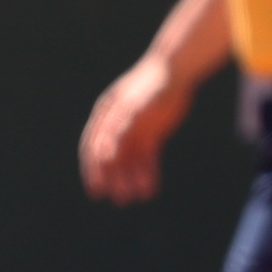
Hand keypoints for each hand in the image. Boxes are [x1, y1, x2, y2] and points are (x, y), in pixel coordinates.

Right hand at [79, 57, 190, 202]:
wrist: (179, 70)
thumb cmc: (153, 86)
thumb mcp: (135, 109)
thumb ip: (119, 131)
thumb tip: (103, 156)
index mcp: (105, 117)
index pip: (93, 149)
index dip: (93, 171)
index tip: (97, 191)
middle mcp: (117, 126)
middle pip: (112, 159)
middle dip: (115, 180)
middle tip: (120, 200)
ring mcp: (135, 131)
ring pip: (130, 161)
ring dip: (132, 179)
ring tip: (139, 197)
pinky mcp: (152, 135)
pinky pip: (147, 158)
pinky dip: (148, 173)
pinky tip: (151, 187)